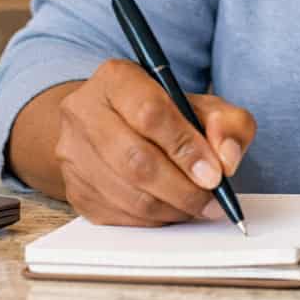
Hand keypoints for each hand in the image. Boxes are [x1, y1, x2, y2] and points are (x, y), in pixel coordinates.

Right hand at [53, 58, 255, 225]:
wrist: (115, 126)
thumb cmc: (164, 114)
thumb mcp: (202, 105)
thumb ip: (227, 123)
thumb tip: (227, 158)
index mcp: (116, 78)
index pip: (150, 113)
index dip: (186, 148)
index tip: (215, 174)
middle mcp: (84, 111)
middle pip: (136, 160)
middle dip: (183, 188)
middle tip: (212, 201)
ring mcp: (72, 153)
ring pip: (128, 194)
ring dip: (171, 208)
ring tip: (197, 207)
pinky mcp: (74, 189)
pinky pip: (118, 216)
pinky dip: (152, 221)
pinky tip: (171, 210)